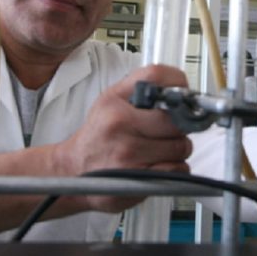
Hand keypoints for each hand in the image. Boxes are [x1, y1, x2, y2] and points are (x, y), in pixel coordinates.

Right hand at [59, 64, 192, 211]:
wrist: (73, 170)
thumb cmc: (98, 135)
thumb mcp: (111, 100)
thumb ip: (142, 88)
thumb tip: (180, 89)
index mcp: (115, 100)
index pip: (157, 76)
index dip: (178, 85)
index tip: (183, 97)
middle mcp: (119, 123)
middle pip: (176, 119)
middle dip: (180, 127)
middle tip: (167, 130)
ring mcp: (128, 152)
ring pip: (181, 146)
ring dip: (177, 150)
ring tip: (158, 149)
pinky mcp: (137, 179)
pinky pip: (177, 169)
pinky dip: (175, 169)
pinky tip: (157, 165)